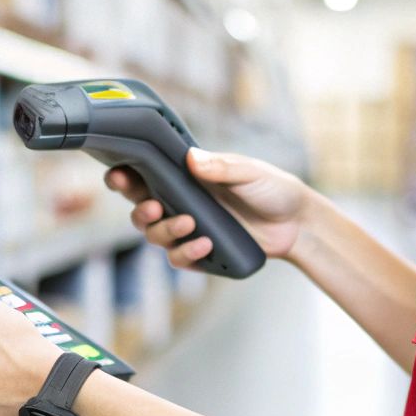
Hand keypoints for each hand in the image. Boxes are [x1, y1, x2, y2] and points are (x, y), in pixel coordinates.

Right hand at [106, 149, 311, 268]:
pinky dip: (186, 252)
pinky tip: (205, 243)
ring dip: (165, 232)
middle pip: (140, 210)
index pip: (145, 176)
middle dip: (139, 210)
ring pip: (155, 236)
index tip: (119, 175)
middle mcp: (181, 203)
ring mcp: (189, 230)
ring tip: (189, 224)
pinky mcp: (200, 253)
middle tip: (153, 207)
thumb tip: (191, 158)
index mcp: (185, 178)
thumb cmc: (272, 189)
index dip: (125, 177)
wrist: (296, 223)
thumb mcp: (249, 171)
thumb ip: (221, 166)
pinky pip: (179, 258)